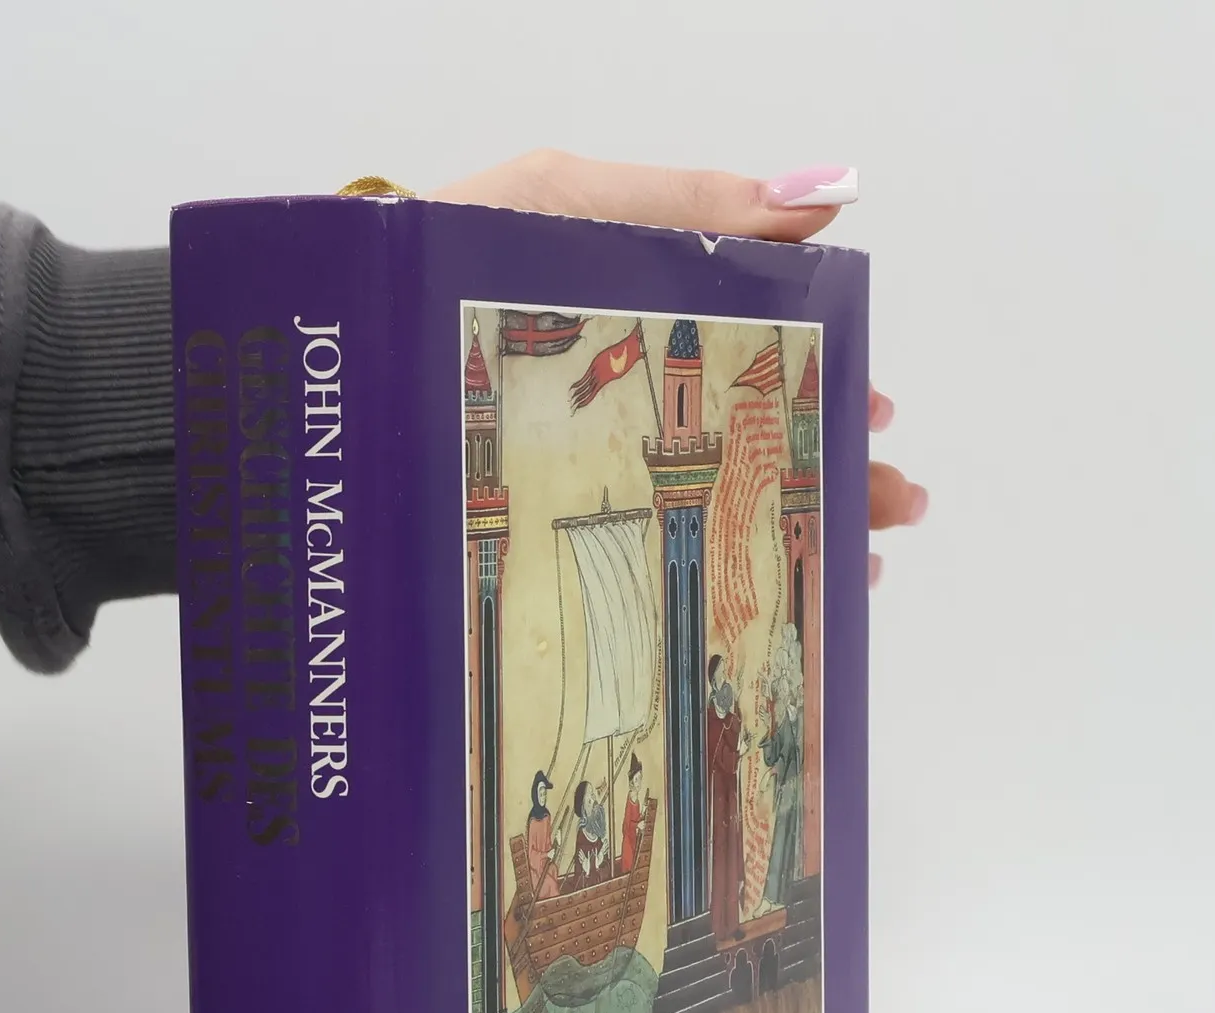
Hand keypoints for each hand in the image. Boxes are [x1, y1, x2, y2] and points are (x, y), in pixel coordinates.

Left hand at [435, 151, 926, 586]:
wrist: (321, 341)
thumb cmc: (440, 254)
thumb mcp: (564, 201)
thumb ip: (688, 205)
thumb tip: (827, 197)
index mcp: (641, 320)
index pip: (756, 356)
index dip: (820, 387)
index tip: (874, 416)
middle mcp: (621, 401)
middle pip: (747, 439)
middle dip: (829, 473)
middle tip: (893, 505)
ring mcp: (584, 468)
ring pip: (709, 509)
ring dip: (791, 534)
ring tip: (858, 568)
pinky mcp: (541, 530)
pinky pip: (642, 568)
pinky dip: (707, 588)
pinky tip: (762, 613)